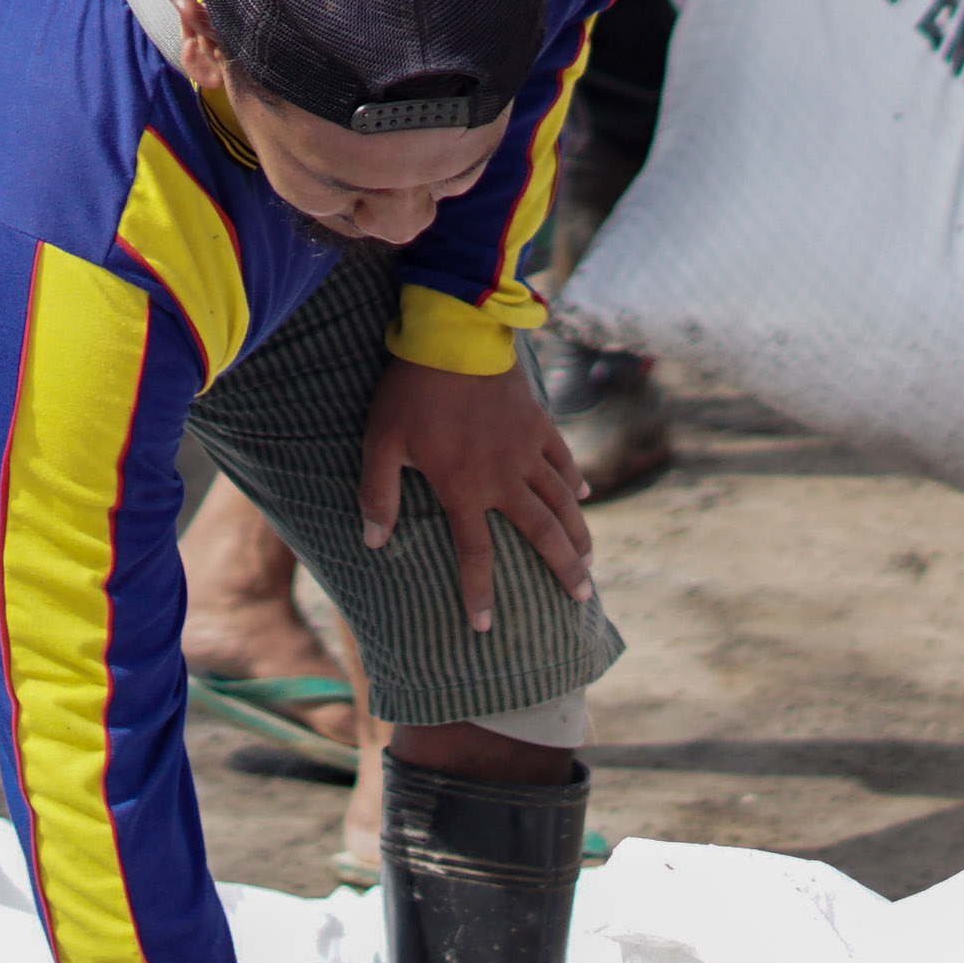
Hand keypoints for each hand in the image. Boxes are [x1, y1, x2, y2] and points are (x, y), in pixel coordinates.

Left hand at [357, 357, 591, 633]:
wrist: (451, 335)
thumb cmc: (410, 391)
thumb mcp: (381, 443)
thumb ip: (377, 494)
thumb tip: (373, 541)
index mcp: (464, 488)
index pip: (476, 553)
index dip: (480, 593)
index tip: (487, 626)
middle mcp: (503, 476)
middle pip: (541, 532)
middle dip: (563, 569)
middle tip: (581, 597)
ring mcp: (526, 448)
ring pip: (562, 500)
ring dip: (577, 532)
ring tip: (589, 559)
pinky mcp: (537, 421)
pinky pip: (562, 457)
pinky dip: (574, 479)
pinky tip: (581, 495)